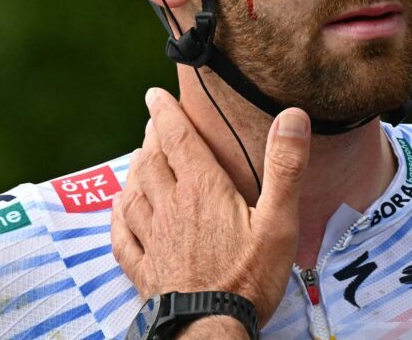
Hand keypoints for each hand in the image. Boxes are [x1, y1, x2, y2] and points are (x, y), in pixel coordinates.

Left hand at [111, 87, 309, 325]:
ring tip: (140, 158)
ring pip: (134, 193)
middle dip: (153, 137)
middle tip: (154, 122)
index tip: (155, 95)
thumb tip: (293, 115)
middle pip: (152, 161)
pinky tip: (120, 210)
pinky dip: (118, 215)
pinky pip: (122, 235)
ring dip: (135, 170)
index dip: (166, 113)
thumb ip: (285, 167)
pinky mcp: (144, 269)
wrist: (211, 330)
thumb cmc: (249, 277)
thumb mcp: (278, 220)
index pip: (177, 139)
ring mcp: (153, 239)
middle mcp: (170, 207)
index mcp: (201, 189)